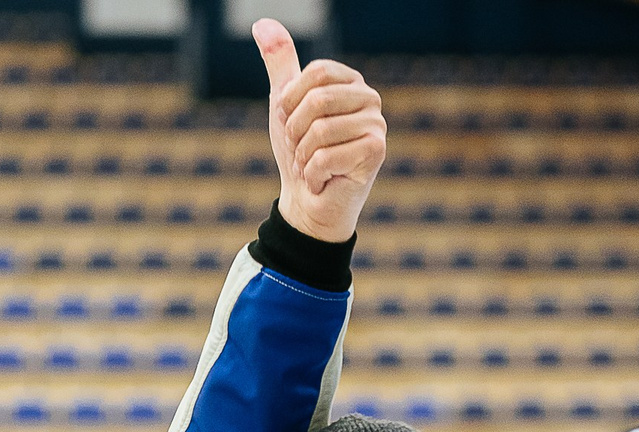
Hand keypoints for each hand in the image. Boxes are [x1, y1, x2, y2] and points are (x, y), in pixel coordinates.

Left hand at [255, 19, 385, 243]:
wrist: (306, 201)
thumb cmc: (298, 151)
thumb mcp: (283, 103)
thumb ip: (280, 63)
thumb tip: (262, 23)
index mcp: (350, 82)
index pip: (314, 74)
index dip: (291, 101)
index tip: (291, 121)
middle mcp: (370, 99)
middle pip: (317, 100)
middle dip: (295, 131)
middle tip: (301, 148)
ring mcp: (377, 125)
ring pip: (320, 131)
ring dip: (303, 155)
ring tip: (313, 164)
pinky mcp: (376, 152)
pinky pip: (327, 155)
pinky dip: (313, 173)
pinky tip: (322, 179)